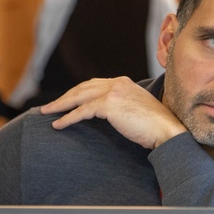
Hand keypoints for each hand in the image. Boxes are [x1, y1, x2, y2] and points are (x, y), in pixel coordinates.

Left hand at [39, 77, 186, 149]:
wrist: (166, 131)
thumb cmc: (155, 127)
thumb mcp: (137, 109)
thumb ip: (122, 106)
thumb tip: (109, 115)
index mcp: (124, 82)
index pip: (94, 85)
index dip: (78, 93)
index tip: (67, 101)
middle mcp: (117, 83)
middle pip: (83, 88)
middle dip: (65, 97)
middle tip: (50, 107)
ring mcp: (113, 92)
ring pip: (79, 97)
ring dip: (60, 105)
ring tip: (47, 113)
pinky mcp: (109, 104)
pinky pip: (82, 111)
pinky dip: (67, 117)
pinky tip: (58, 124)